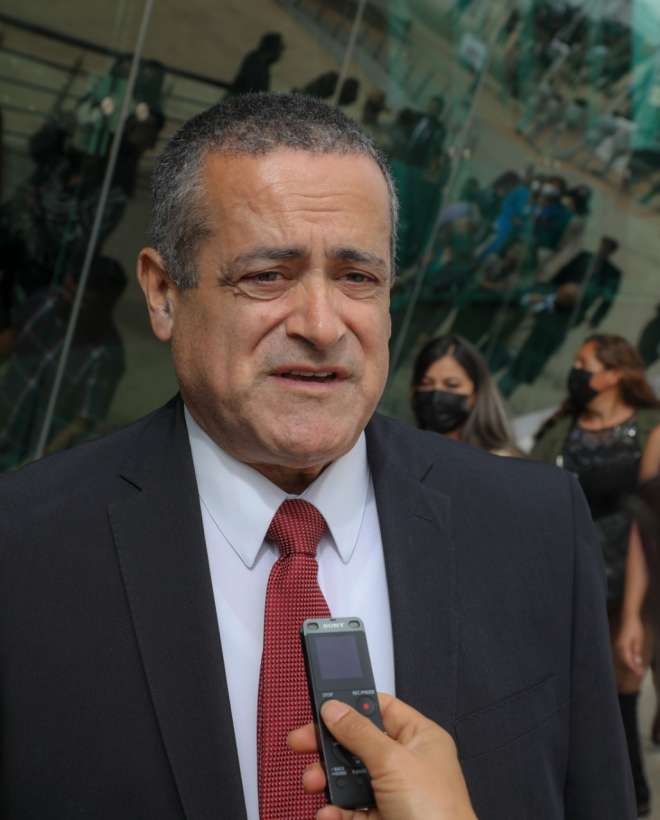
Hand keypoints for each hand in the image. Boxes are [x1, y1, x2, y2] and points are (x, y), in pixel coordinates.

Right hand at [288, 694, 476, 819]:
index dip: (352, 704)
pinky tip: (328, 813)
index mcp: (420, 737)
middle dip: (330, 745)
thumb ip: (360, 733)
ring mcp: (394, 792)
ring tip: (312, 782)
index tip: (323, 706)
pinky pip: (351, 808)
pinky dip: (336, 811)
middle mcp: (407, 762)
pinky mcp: (383, 818)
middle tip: (302, 742)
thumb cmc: (438, 812)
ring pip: (351, 777)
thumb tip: (335, 708)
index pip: (381, 708)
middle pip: (358, 742)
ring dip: (328, 779)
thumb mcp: (393, 762)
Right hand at [617, 614, 645, 675]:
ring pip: (624, 657)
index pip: (628, 661)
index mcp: (623, 646)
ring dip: (630, 663)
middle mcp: (618, 646)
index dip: (634, 668)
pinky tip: (633, 660)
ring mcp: (618, 644)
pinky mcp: (619, 643)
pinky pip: (623, 653)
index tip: (640, 674)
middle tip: (640, 673)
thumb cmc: (635, 627)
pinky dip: (629, 658)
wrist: (628, 617)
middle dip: (632, 667)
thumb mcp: (638, 640)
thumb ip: (637, 651)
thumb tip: (637, 662)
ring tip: (638, 668)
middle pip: (625, 660)